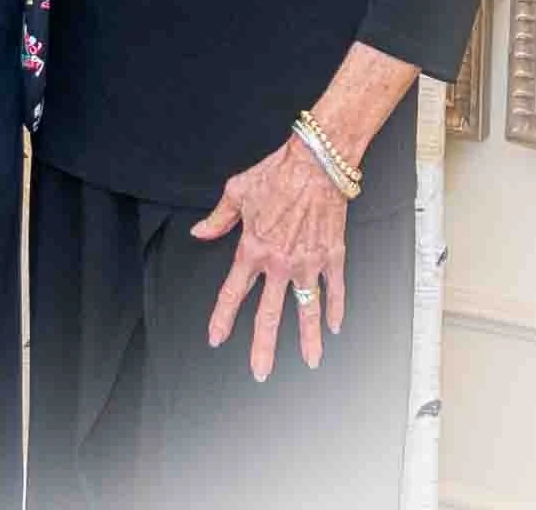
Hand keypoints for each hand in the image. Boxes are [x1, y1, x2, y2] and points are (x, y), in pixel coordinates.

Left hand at [190, 134, 347, 379]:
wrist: (316, 163)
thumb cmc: (276, 173)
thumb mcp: (237, 191)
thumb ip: (218, 218)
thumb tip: (199, 232)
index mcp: (253, 248)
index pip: (233, 291)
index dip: (222, 317)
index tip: (216, 339)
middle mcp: (279, 262)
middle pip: (269, 313)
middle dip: (263, 346)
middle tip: (260, 372)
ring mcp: (308, 262)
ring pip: (307, 310)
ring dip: (308, 338)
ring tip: (311, 362)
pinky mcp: (332, 256)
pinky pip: (335, 289)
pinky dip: (336, 309)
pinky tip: (334, 326)